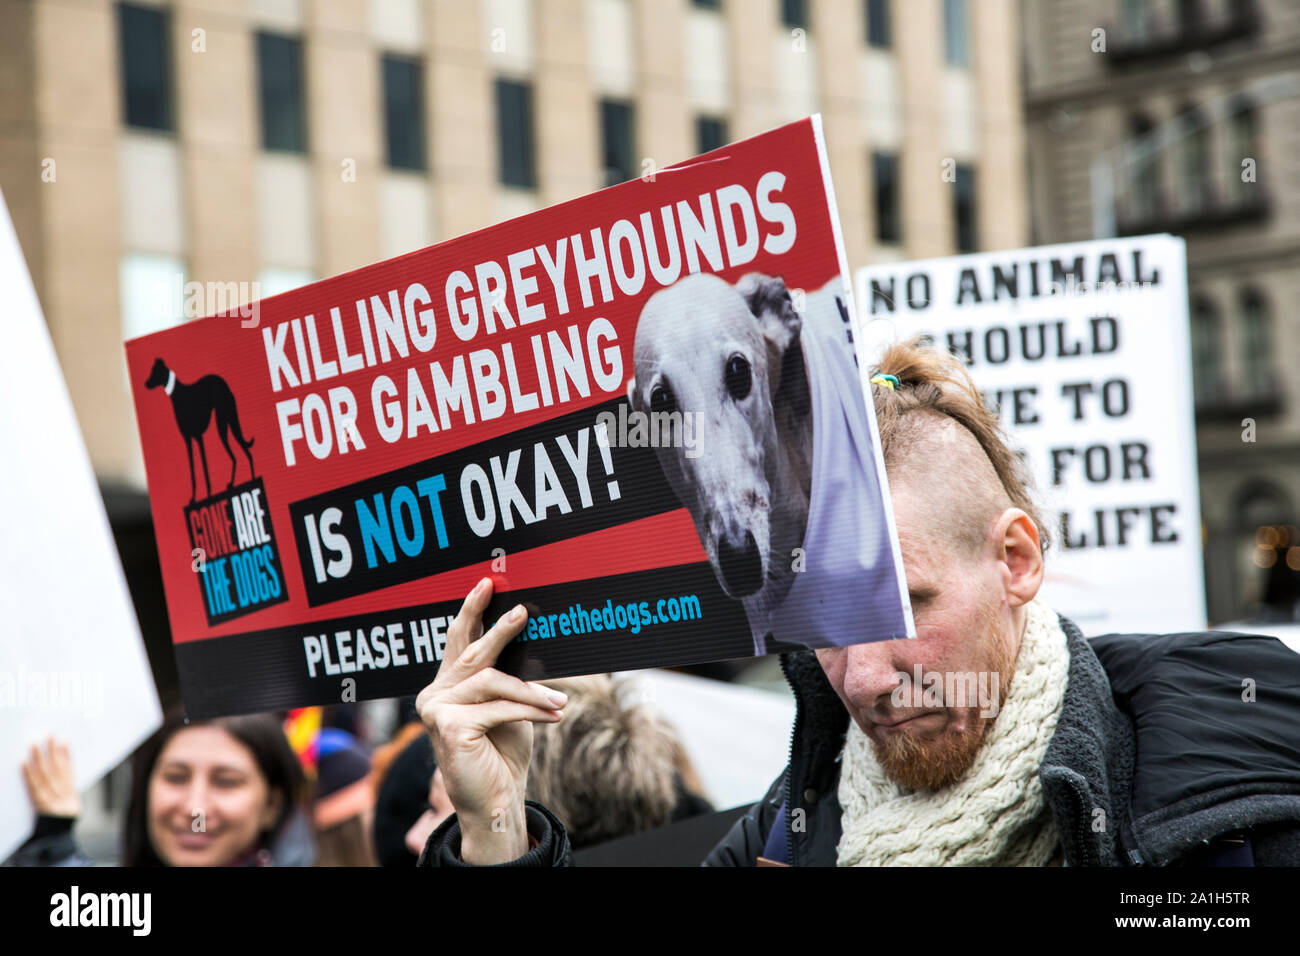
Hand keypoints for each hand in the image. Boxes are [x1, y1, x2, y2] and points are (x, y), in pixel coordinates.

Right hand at [22, 738, 80, 818]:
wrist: (62, 825)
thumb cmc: (42, 816)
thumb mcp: (32, 809)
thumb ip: (31, 791)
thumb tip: (22, 766)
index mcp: (41, 802)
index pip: (34, 786)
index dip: (27, 773)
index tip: (21, 760)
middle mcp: (54, 795)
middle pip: (46, 773)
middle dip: (39, 756)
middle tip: (34, 741)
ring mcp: (65, 789)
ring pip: (59, 767)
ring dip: (54, 750)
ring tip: (50, 736)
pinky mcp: (72, 784)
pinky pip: (70, 768)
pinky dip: (67, 755)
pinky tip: (65, 743)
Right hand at [416, 578, 566, 863]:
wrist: (496, 801)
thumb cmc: (503, 753)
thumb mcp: (511, 706)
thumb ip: (508, 677)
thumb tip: (528, 638)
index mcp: (448, 685)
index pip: (458, 641)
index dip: (471, 610)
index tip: (487, 583)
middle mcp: (435, 693)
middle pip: (472, 653)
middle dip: (500, 631)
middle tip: (522, 611)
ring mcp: (436, 709)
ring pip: (491, 683)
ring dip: (531, 691)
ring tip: (559, 701)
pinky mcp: (447, 727)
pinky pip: (496, 708)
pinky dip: (528, 711)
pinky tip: (554, 716)